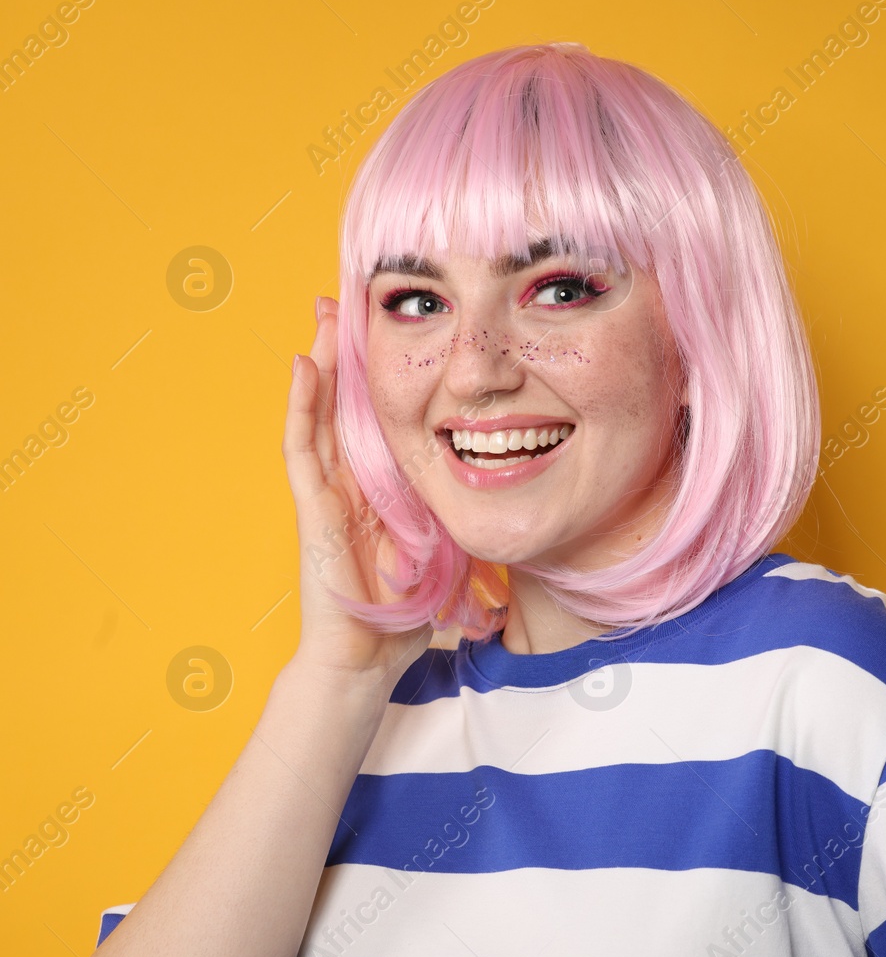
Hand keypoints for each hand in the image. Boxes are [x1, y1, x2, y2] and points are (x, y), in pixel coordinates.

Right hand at [282, 295, 432, 682]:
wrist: (368, 659)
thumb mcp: (452, 540)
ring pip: (320, 413)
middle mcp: (352, 481)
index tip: (398, 328)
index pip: (383, 417)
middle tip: (348, 297)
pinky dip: (300, 407)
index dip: (387, 374)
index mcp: (384, 486)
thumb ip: (467, 505)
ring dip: (320, 362)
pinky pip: (301, 448)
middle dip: (347, 352)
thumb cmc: (410, 609)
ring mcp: (327, 492)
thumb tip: (515, 476)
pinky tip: (301, 366)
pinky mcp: (311, 509)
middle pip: (347, 403)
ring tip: (323, 312)